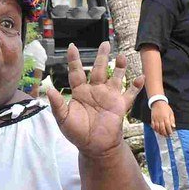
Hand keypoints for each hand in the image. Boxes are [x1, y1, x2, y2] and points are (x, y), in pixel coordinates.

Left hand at [46, 43, 141, 159]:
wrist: (94, 146)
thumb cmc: (77, 133)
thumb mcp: (63, 119)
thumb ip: (58, 104)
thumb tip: (48, 90)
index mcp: (80, 92)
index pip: (76, 72)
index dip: (74, 60)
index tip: (72, 47)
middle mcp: (95, 91)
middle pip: (98, 69)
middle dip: (101, 56)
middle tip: (104, 43)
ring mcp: (109, 96)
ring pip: (115, 77)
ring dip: (120, 67)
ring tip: (122, 56)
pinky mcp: (120, 105)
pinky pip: (130, 93)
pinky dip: (136, 86)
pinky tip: (140, 77)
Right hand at [150, 100, 175, 137]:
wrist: (157, 103)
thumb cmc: (166, 108)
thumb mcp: (171, 113)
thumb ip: (172, 120)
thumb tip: (174, 126)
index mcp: (166, 117)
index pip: (168, 126)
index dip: (169, 131)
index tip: (171, 133)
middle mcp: (160, 119)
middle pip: (162, 128)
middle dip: (164, 133)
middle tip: (166, 136)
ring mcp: (155, 119)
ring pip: (157, 128)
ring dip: (159, 132)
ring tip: (162, 134)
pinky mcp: (152, 119)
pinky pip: (153, 126)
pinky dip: (155, 129)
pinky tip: (157, 130)